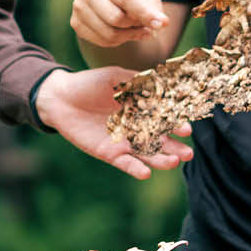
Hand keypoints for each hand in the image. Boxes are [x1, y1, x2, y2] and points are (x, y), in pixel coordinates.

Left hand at [34, 67, 192, 179]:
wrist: (62, 98)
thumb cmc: (90, 83)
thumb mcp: (116, 78)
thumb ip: (137, 81)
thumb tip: (162, 82)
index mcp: (143, 109)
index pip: (165, 119)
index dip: (176, 124)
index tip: (187, 129)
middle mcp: (137, 128)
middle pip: (161, 140)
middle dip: (175, 147)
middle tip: (188, 153)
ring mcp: (125, 142)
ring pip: (147, 154)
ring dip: (161, 160)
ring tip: (174, 162)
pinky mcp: (110, 153)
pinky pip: (126, 163)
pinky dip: (136, 169)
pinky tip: (147, 173)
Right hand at [70, 0, 169, 47]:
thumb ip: (152, 3)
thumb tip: (161, 25)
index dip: (145, 13)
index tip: (162, 24)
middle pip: (116, 18)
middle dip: (136, 25)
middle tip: (147, 24)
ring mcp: (78, 6)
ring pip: (109, 33)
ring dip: (130, 35)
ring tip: (139, 29)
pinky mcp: (76, 22)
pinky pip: (101, 41)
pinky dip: (118, 41)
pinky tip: (125, 32)